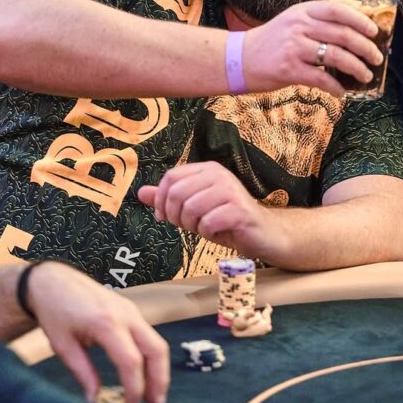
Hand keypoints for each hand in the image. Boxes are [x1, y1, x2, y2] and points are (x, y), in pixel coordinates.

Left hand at [27, 262, 168, 402]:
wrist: (53, 281)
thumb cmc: (54, 312)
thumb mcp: (62, 345)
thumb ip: (82, 372)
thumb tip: (94, 399)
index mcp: (106, 323)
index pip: (131, 360)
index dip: (134, 387)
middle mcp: (126, 314)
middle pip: (156, 348)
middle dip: (160, 378)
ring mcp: (132, 310)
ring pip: (157, 341)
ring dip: (159, 368)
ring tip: (153, 393)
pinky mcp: (131, 310)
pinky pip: (149, 334)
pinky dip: (151, 355)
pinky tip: (144, 372)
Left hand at [138, 162, 284, 257]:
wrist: (262, 233)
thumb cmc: (226, 220)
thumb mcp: (194, 208)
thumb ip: (169, 199)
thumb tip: (141, 193)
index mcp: (207, 170)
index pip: (171, 177)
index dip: (162, 200)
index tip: (166, 217)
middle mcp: (219, 175)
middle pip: (177, 194)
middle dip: (177, 216)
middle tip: (189, 225)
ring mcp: (231, 191)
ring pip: (190, 209)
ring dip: (193, 226)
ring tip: (205, 227)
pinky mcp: (239, 210)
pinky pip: (208, 222)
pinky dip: (207, 233)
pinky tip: (218, 231)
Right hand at [241, 0, 383, 96]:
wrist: (239, 59)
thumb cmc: (271, 42)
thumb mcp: (292, 22)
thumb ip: (317, 22)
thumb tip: (353, 30)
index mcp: (302, 12)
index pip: (338, 9)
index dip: (360, 19)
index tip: (374, 31)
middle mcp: (299, 26)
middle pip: (342, 34)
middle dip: (365, 48)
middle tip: (376, 58)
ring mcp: (293, 48)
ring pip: (336, 56)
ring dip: (357, 68)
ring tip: (366, 76)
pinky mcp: (288, 70)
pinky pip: (321, 79)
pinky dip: (336, 87)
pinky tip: (342, 92)